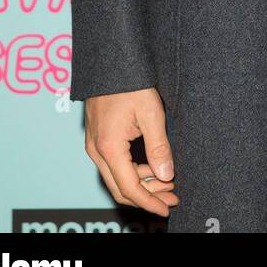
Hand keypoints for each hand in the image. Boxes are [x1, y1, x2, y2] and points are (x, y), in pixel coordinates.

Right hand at [85, 87, 179, 217]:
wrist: (109, 59)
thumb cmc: (130, 81)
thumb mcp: (151, 112)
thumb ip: (159, 147)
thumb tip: (166, 176)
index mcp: (108, 147)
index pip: (129, 188)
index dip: (150, 202)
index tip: (167, 207)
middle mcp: (96, 150)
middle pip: (120, 188)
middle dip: (148, 196)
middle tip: (172, 197)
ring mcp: (93, 144)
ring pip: (116, 178)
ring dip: (142, 184)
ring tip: (167, 182)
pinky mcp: (97, 137)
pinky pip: (113, 165)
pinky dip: (133, 172)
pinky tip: (152, 167)